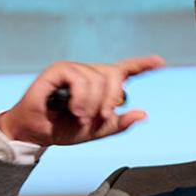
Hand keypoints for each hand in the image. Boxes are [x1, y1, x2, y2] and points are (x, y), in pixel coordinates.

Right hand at [0, 55, 163, 146]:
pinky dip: (80, 97)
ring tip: (80, 117)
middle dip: (111, 99)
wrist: (36, 134)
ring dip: (92, 104)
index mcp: (98, 85)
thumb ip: (118, 124)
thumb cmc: (62, 129)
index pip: (124, 70)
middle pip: (113, 75)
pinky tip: (74, 109)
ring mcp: (72, 69)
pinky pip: (79, 77)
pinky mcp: (58, 70)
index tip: (160, 62)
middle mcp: (87, 73)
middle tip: (101, 117)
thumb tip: (143, 114)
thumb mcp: (95, 131)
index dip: (142, 65)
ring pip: (97, 78)